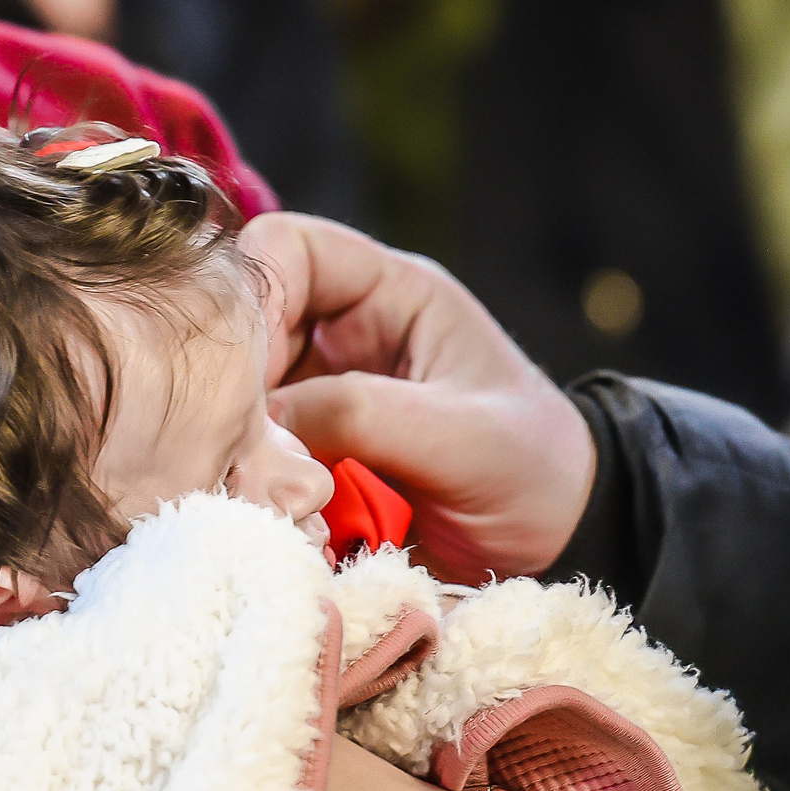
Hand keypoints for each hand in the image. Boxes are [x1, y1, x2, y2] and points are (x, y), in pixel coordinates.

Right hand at [242, 212, 594, 582]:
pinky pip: (251, 460)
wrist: (556, 542)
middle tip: (241, 448)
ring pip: (237, 400)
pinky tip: (264, 517)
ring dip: (236, 445)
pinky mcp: (305, 462)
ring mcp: (318, 401)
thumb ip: (365, 415)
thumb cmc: (532, 467)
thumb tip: (261, 425)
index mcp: (389, 295)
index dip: (255, 291)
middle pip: (243, 328)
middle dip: (234, 385)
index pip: (290, 248)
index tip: (245, 368)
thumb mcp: (463, 434)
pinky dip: (249, 488)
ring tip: (256, 492)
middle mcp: (340, 338)